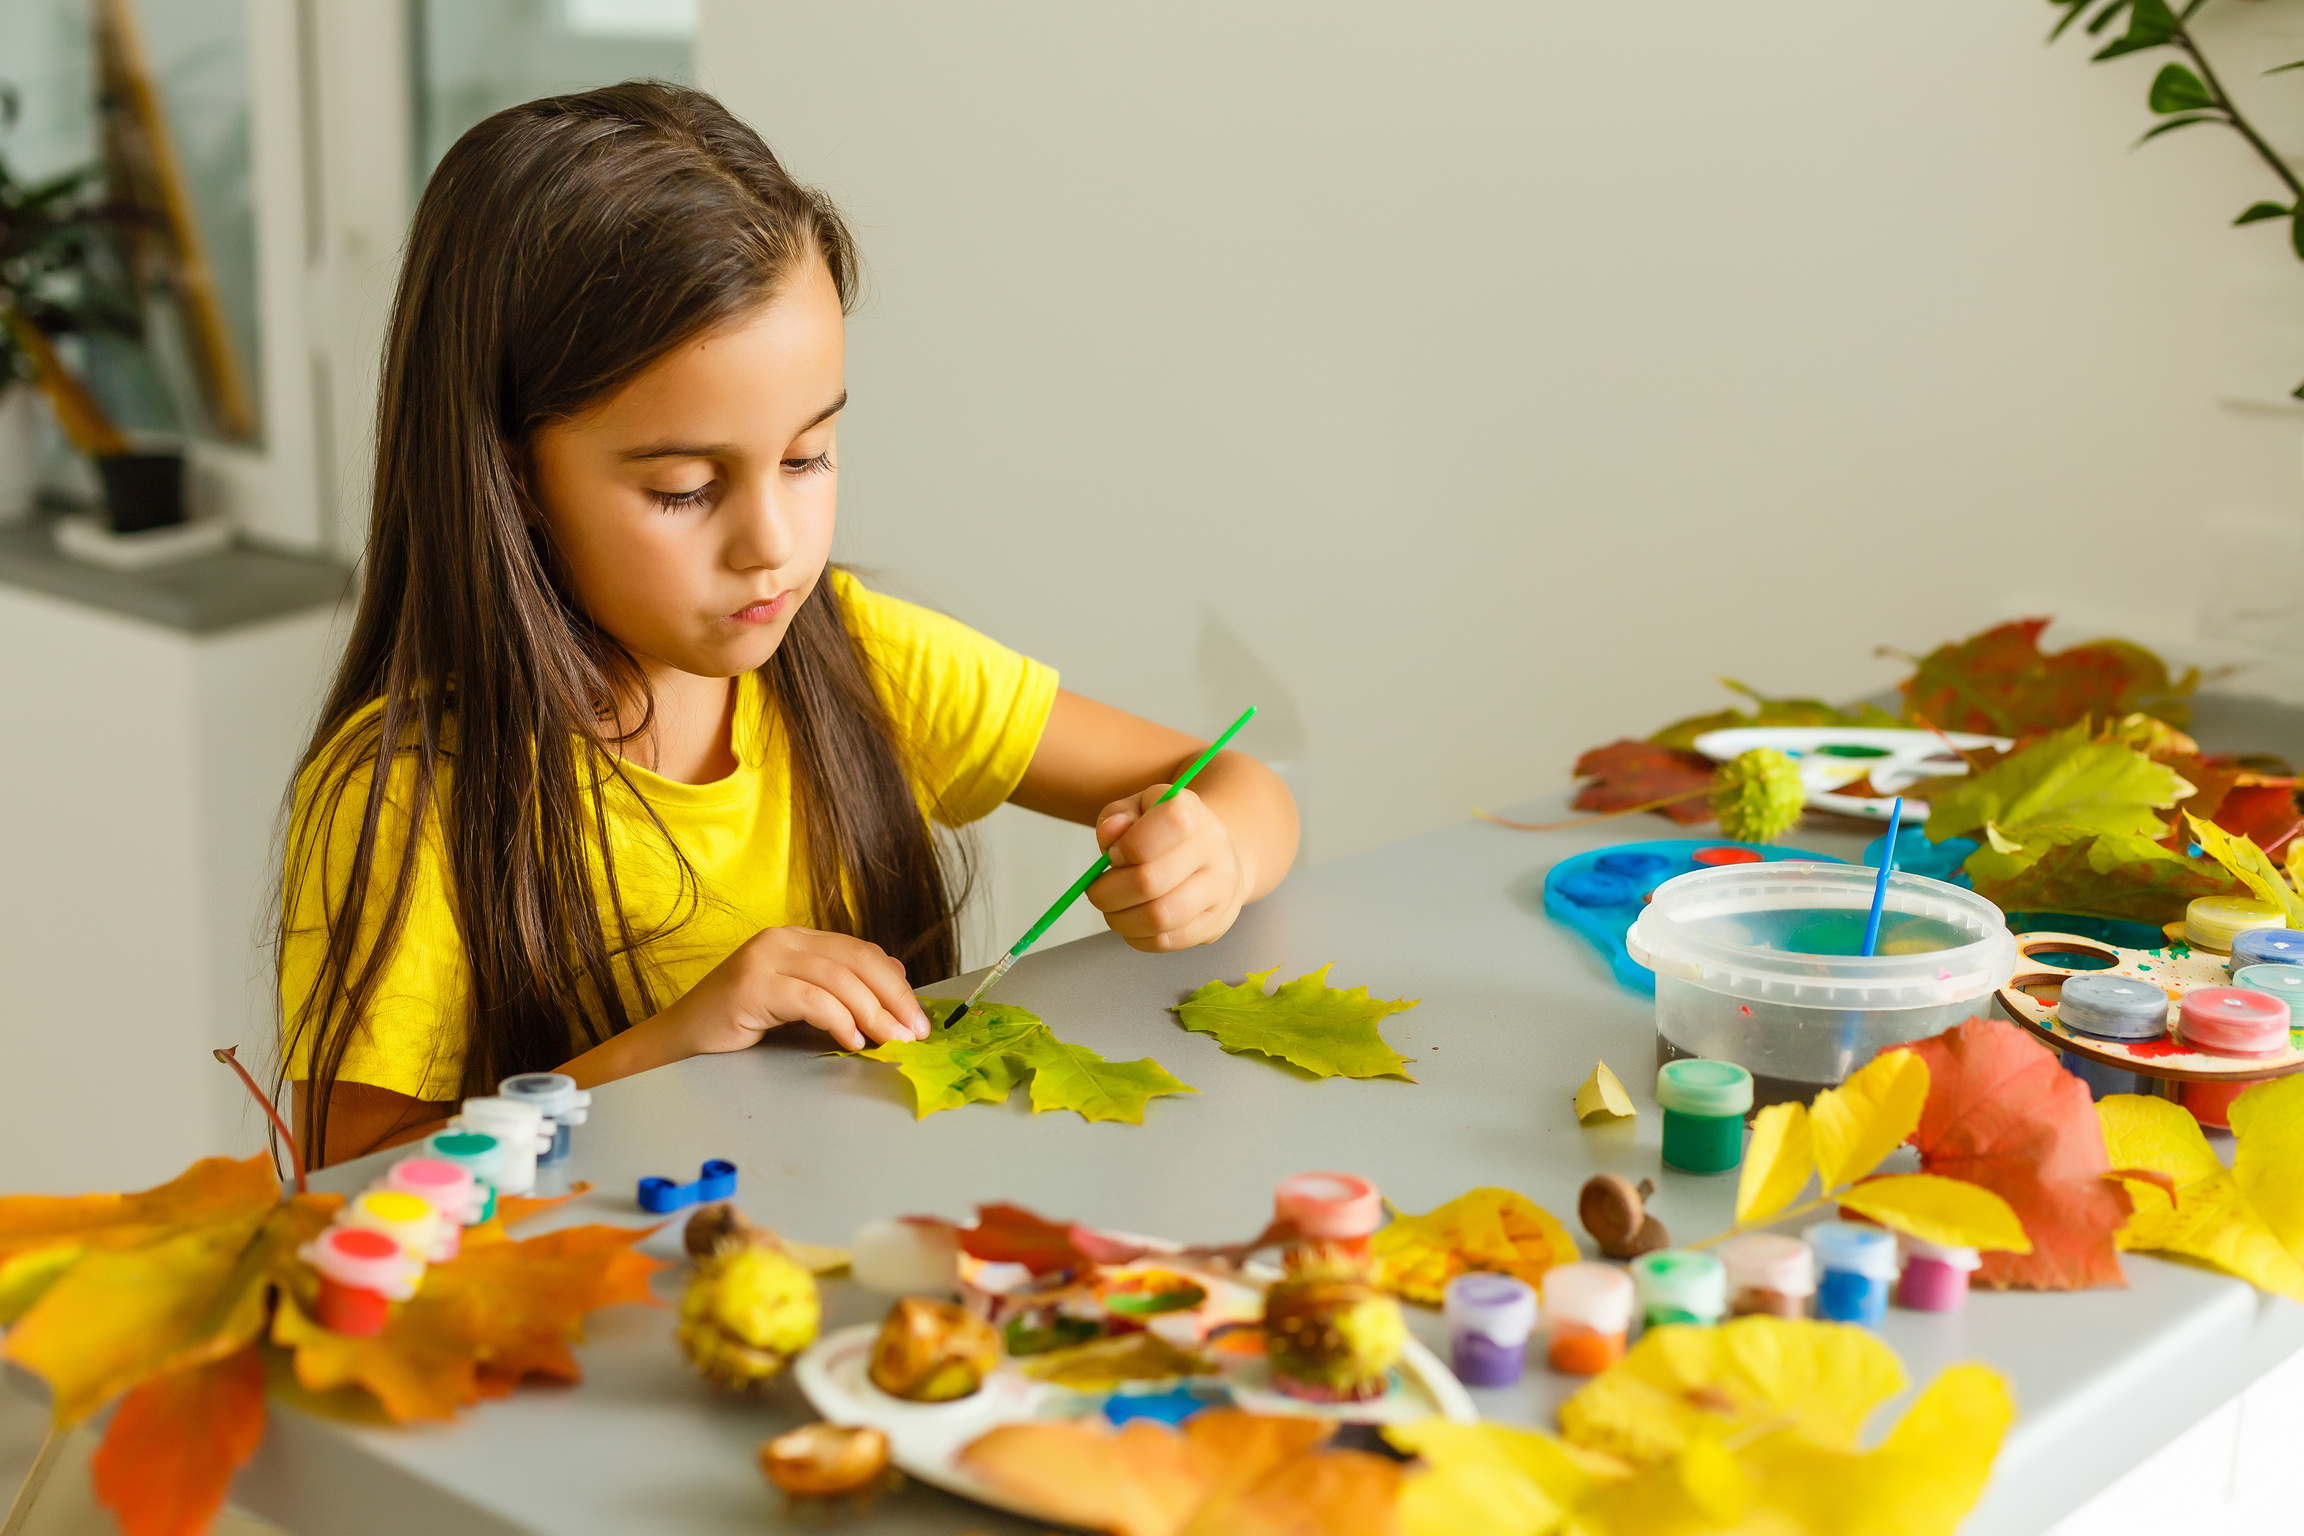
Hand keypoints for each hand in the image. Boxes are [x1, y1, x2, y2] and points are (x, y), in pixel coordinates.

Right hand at [662, 926, 928, 1054]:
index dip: (895, 984)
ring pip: (838, 979)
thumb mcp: (797, 1002)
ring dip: (873, 1013)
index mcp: (797, 939)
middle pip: (856, 960)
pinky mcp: (751, 986)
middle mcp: (782, 940)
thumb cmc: (739, 1024)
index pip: (861, 952)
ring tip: (891, 1040)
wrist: (678, 1041)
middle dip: (893, 997)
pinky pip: (810, 999)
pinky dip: (838, 1020)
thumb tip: (895, 980)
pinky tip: (852, 1040)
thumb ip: (838, 989)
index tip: (918, 1018)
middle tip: (915, 1031)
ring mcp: (764, 959)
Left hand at [1088, 785, 1249, 951]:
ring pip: (1158, 917)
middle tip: (1098, 892)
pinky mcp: (1216, 922)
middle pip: (1150, 881)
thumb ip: (1117, 817)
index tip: (1114, 854)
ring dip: (1120, 919)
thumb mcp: (1138, 810)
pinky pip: (1167, 940)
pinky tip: (1133, 922)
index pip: (1171, 822)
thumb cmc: (1165, 833)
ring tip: (1113, 909)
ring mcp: (1220, 888)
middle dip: (1109, 892)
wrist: (1215, 856)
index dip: (1131, 844)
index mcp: (1192, 811)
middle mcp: (1214, 847)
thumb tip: (1110, 833)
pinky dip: (1138, 937)